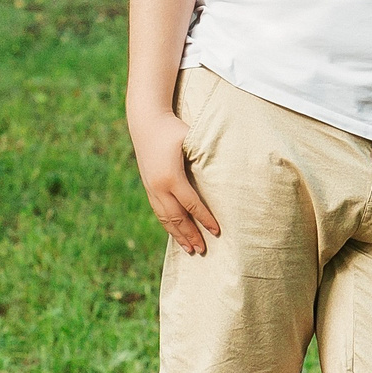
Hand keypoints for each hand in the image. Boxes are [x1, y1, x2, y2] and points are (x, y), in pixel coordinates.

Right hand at [130, 108, 220, 256]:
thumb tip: (226, 169)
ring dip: (177, 234)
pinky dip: (168, 224)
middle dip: (190, 235)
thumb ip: (204, 155)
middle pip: (177, 218)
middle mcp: (159, 187)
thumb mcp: (190, 139)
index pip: (191, 205)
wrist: (145, 122)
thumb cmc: (173, 128)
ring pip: (165, 218)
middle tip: (203, 250)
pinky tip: (175, 232)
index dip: (205, 219)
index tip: (217, 232)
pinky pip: (158, 211)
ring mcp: (151, 188)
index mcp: (171, 177)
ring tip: (189, 249)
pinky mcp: (148, 186)